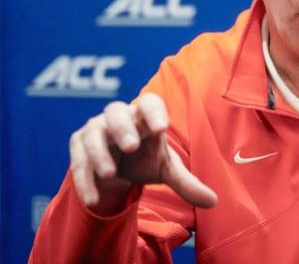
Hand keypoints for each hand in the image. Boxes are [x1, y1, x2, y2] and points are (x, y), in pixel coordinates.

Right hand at [69, 93, 216, 214]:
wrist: (117, 170)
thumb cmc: (146, 160)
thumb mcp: (166, 170)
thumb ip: (187, 183)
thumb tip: (213, 201)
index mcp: (144, 118)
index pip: (149, 103)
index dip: (154, 112)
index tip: (161, 128)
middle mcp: (119, 119)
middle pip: (115, 111)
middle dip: (123, 127)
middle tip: (131, 146)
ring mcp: (96, 130)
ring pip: (93, 134)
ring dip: (99, 153)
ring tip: (109, 174)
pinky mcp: (78, 146)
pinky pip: (78, 161)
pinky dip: (85, 180)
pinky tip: (93, 199)